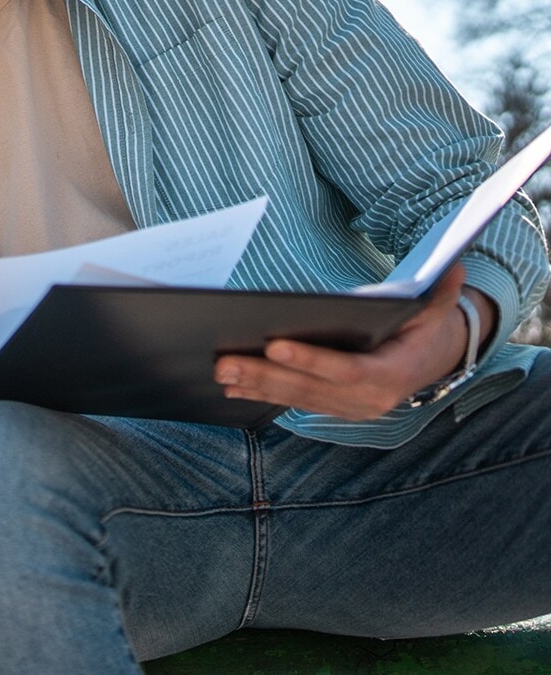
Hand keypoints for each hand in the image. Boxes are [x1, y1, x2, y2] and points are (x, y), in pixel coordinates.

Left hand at [215, 264, 491, 419]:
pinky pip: (294, 403)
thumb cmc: (426, 326)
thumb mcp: (436, 308)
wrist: (434, 360)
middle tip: (223, 361)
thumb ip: (441, 291)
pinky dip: (263, 394)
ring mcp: (350, 409)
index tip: (273, 344)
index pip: (345, 370)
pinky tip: (232, 387)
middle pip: (310, 388)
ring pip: (296, 398)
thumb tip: (455, 266)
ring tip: (220, 371)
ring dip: (255, 385)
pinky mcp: (334, 409)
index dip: (309, 359)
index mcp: (393, 375)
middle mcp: (370, 400)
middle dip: (264, 374)